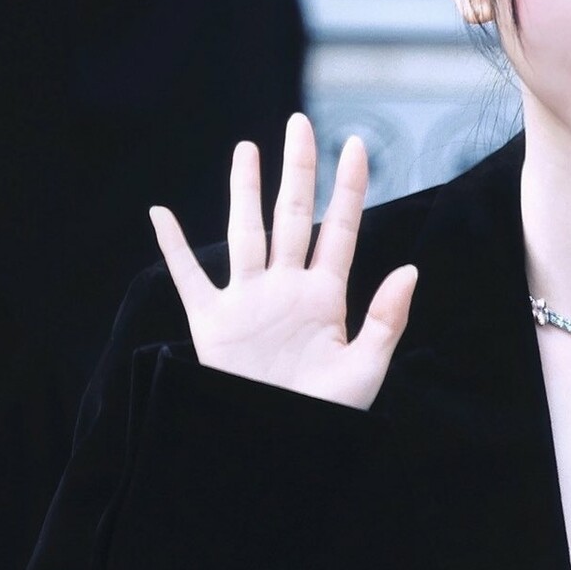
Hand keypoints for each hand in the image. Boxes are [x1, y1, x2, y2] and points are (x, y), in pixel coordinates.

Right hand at [149, 112, 417, 410]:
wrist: (279, 446)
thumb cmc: (327, 416)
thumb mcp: (366, 370)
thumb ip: (387, 319)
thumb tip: (410, 269)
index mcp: (327, 297)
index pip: (340, 230)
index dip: (349, 189)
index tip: (357, 145)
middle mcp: (287, 288)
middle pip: (292, 217)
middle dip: (297, 171)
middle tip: (300, 124)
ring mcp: (248, 301)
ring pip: (245, 233)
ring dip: (244, 192)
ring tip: (247, 149)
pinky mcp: (213, 323)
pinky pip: (189, 278)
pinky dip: (172, 248)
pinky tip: (161, 215)